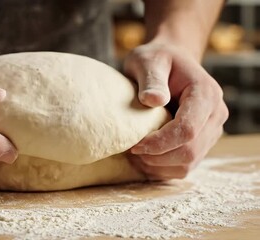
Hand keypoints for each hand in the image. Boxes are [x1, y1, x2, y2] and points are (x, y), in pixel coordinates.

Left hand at [124, 43, 227, 179]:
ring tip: (135, 156)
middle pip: (189, 151)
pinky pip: (185, 166)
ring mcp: (211, 130)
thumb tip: (153, 100)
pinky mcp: (202, 142)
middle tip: (131, 151)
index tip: (134, 146)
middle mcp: (215, 114)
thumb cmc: (156, 59)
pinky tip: (144, 159)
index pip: (187, 130)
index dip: (160, 143)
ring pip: (188, 163)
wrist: (170, 61)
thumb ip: (150, 79)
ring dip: (158, 166)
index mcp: (205, 94)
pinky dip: (163, 168)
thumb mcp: (147, 60)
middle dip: (157, 157)